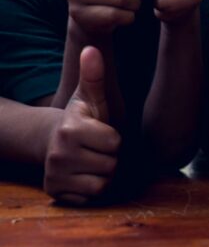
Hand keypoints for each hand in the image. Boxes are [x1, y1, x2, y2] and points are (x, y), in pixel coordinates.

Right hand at [44, 46, 120, 204]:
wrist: (54, 141)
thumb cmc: (82, 118)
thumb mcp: (90, 96)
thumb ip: (94, 75)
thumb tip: (90, 48)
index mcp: (70, 129)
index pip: (115, 142)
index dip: (113, 138)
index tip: (101, 132)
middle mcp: (58, 154)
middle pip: (111, 165)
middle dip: (110, 157)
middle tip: (96, 148)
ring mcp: (55, 176)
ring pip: (103, 183)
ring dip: (103, 174)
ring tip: (92, 160)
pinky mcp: (56, 193)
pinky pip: (91, 197)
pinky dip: (92, 189)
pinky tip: (84, 174)